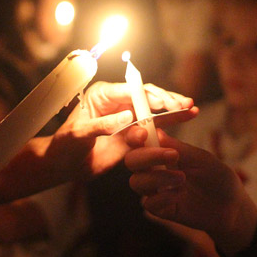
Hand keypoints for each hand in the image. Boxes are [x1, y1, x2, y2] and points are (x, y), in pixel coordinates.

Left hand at [47, 81, 196, 178]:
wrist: (64, 165)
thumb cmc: (65, 146)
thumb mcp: (79, 134)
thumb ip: (104, 125)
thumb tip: (130, 117)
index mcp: (103, 95)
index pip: (131, 91)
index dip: (151, 96)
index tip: (167, 103)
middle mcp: (117, 102)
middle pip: (146, 97)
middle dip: (167, 100)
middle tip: (185, 105)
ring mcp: (127, 117)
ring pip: (154, 110)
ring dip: (173, 109)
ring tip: (192, 109)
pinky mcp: (132, 133)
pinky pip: (153, 127)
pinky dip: (169, 124)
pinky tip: (187, 118)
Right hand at [124, 127, 256, 253]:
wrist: (232, 207)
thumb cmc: (218, 178)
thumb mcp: (203, 159)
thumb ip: (180, 148)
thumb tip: (156, 131)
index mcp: (163, 152)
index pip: (140, 141)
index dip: (135, 136)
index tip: (143, 133)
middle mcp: (156, 170)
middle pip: (132, 161)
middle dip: (147, 156)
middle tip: (172, 156)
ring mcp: (157, 190)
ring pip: (137, 182)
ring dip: (157, 177)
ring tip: (182, 178)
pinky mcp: (162, 209)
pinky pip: (149, 203)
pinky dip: (163, 197)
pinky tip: (180, 195)